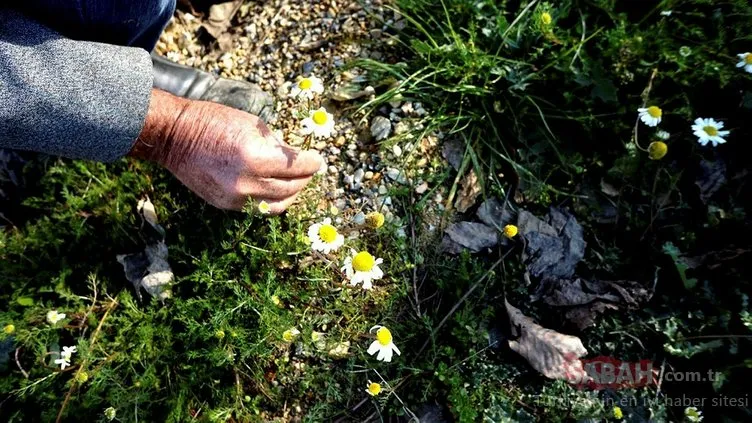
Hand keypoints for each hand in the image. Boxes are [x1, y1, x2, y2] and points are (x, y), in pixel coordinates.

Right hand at [132, 89, 322, 211]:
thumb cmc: (213, 122)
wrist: (175, 137)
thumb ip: (277, 144)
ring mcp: (236, 198)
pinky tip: (278, 189)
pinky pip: (259, 208)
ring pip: (278, 204)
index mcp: (256, 158)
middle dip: (305, 179)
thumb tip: (295, 156)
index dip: (313, 163)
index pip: (298, 168)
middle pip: (291, 188)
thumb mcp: (252, 125)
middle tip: (310, 170)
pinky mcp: (227, 205)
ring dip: (292, 194)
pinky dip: (273, 200)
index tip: (318, 159)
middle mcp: (247, 183)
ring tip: (297, 182)